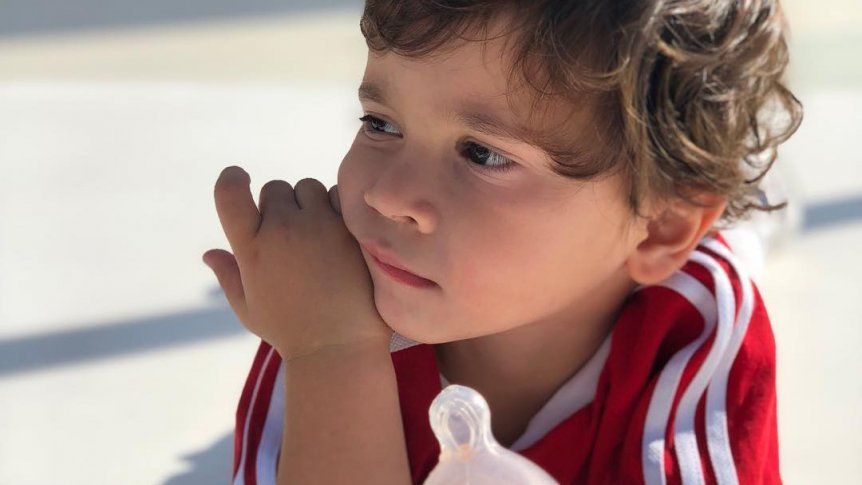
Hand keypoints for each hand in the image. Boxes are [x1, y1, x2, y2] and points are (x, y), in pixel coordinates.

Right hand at [202, 166, 391, 360]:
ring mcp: (318, 226)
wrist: (339, 347)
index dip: (232, 179)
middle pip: (276, 188)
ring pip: (309, 188)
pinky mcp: (350, 228)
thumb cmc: (290, 332)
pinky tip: (341, 232)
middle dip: (282, 204)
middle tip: (294, 234)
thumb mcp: (249, 309)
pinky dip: (338, 207)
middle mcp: (282, 230)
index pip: (230, 192)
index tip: (241, 180)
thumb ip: (229, 276)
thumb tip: (209, 254)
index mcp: (251, 248)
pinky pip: (340, 195)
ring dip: (312, 203)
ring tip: (320, 235)